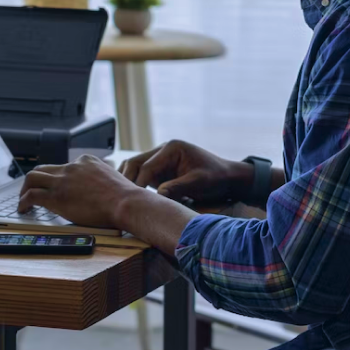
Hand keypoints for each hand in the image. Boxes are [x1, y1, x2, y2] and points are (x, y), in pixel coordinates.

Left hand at [18, 155, 142, 228]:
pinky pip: (31, 195)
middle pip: (44, 168)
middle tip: (32, 191)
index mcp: (86, 161)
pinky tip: (24, 209)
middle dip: (36, 180)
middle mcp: (72, 167)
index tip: (55, 187)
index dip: (57, 178)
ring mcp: (62, 180)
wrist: (125, 202)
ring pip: (32, 178)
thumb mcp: (113, 178)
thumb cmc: (125, 197)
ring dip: (24, 189)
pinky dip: (23, 202)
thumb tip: (100, 190)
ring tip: (23, 201)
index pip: (64, 166)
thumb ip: (101, 179)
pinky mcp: (56, 197)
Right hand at [119, 140, 251, 204]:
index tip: (133, 201)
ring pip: (134, 168)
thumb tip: (158, 195)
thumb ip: (178, 187)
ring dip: (127, 182)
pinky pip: (141, 176)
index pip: (146, 166)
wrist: (227, 177)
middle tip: (122, 201)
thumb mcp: (198, 182)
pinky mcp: (159, 171)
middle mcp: (162, 151)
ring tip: (122, 201)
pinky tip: (131, 199)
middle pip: (134, 163)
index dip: (138, 184)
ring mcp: (159, 160)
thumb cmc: (216, 177)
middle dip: (127, 181)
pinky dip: (134, 185)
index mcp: (171, 148)